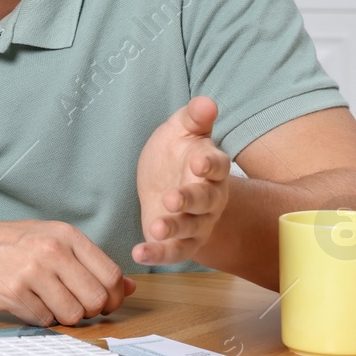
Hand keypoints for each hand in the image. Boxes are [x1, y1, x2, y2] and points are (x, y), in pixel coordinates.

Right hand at [0, 216, 133, 325]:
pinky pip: (44, 320)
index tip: (103, 303)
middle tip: (71, 306)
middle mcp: (52, 250)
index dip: (113, 297)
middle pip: (97, 299)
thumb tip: (129, 286)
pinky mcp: (13, 292)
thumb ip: (88, 262)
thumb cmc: (5, 244)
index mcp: (65, 235)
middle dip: (89, 311)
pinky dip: (37, 318)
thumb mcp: (49, 239)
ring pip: (73, 314)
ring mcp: (32, 271)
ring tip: (44, 302)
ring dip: (62, 317)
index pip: (111, 275)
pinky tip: (24, 302)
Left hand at [134, 96, 230, 265]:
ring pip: (190, 229)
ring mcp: (197, 223)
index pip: (217, 166)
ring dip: (174, 229)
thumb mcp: (181, 130)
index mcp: (212, 168)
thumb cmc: (177, 153)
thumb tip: (206, 101)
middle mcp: (210, 199)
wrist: (168, 183)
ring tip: (155, 227)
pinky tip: (138, 254)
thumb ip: (194, 118)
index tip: (198, 163)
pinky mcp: (180, 242)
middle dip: (190, 200)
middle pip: (205, 201)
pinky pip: (172, 251)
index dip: (209, 165)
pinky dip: (157, 254)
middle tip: (172, 199)